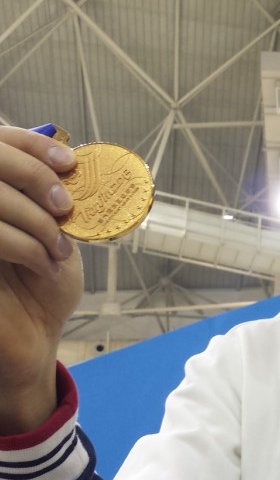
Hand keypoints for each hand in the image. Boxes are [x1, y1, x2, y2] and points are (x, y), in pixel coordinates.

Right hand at [0, 126, 83, 433]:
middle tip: (64, 207)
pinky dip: (22, 244)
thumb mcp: (57, 233)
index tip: (68, 161)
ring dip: (32, 218)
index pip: (1, 140)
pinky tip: (43, 263)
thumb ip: (56, 198)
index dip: (32, 145)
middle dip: (33, 177)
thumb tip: (71, 158)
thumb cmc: (43, 286)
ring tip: (55, 248)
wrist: (33, 338)